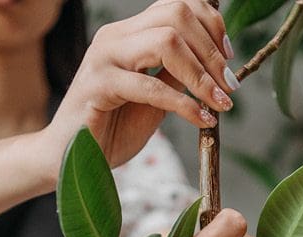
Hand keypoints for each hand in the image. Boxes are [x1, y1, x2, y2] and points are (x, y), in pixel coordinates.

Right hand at [40, 0, 239, 176]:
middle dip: (212, 51)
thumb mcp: (156, 99)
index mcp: (130, 34)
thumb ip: (177, 77)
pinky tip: (202, 121)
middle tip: (230, 86)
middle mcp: (116, 37)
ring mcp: (105, 58)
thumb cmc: (114, 127)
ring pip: (166, 42)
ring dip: (202, 75)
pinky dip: (183, 104)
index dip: (211, 27)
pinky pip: (149, 86)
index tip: (229, 60)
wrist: (72, 156)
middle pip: (176, 15)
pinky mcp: (98, 86)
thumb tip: (213, 66)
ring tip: (221, 104)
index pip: (176, 5)